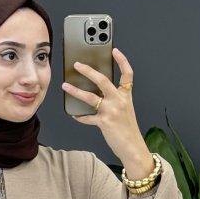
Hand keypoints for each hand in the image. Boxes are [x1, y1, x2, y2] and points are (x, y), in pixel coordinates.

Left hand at [61, 46, 153, 176]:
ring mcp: (112, 111)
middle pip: (103, 80)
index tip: (114, 50)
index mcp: (126, 96)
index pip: (127, 74)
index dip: (122, 61)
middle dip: (88, 70)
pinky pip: (87, 117)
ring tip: (66, 86)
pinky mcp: (104, 122)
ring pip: (90, 97)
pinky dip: (80, 116)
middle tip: (77, 64)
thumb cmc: (128, 130)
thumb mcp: (126, 111)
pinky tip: (74, 115)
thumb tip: (97, 93)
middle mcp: (119, 101)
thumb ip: (115, 100)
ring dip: (76, 91)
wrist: (133, 148)